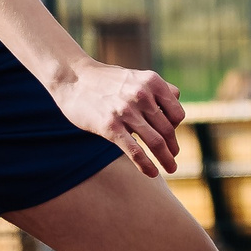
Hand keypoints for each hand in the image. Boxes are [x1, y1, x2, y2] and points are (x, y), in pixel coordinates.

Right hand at [51, 58, 185, 176]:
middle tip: (173, 157)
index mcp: (152, 82)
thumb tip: (177, 101)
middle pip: (168, 130)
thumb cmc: (106, 80)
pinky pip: (135, 151)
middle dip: (173, 148)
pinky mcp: (110, 126)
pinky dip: (146, 165)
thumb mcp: (136, 76)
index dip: (176, 127)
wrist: (73, 78)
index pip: (177, 114)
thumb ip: (157, 88)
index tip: (170, 135)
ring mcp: (126, 111)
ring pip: (156, 142)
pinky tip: (152, 173)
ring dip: (166, 159)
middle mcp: (142, 95)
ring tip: (171, 168)